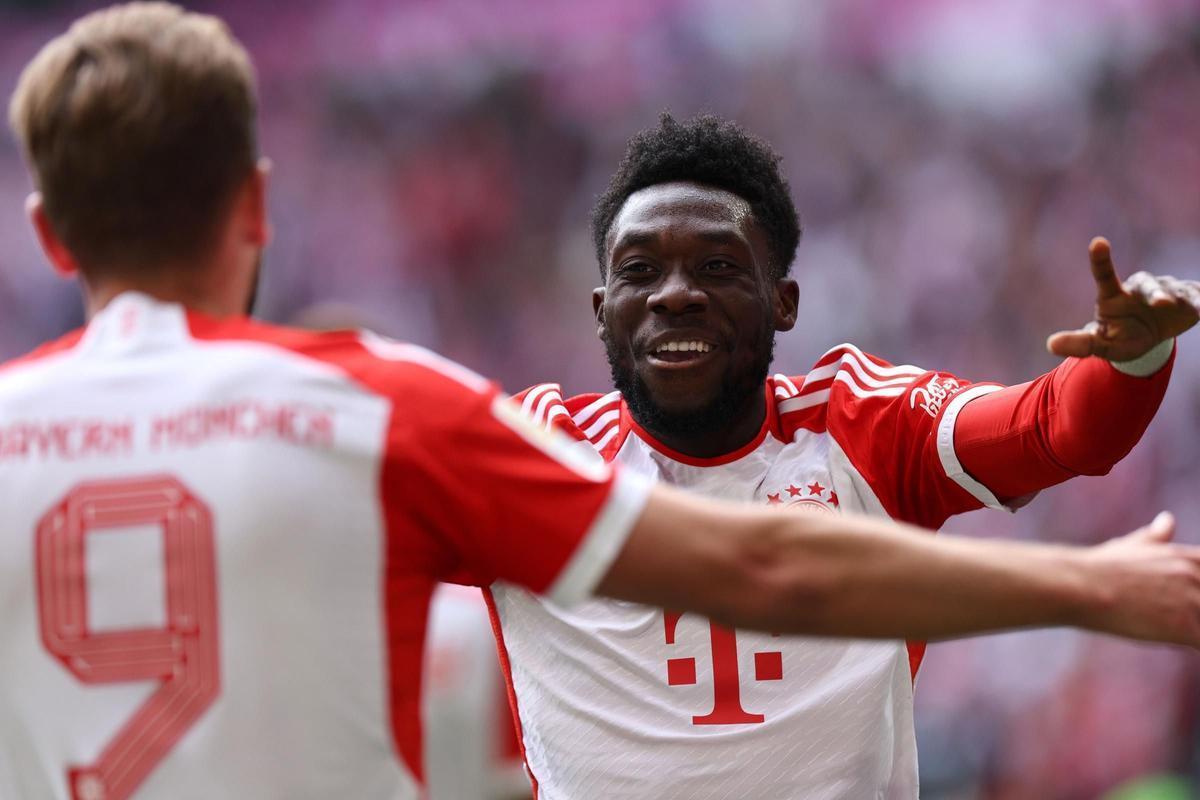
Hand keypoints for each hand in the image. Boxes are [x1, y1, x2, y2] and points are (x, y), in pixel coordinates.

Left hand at [1046, 237, 1199, 361]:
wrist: (1148, 340)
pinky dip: (1199, 299)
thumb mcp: (1101, 345)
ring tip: (1179, 306)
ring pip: (1172, 288)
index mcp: (1113, 297)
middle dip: (1154, 291)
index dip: (1101, 260)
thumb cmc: (1120, 338)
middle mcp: (1138, 289)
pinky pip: (1196, 295)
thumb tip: (1050, 344)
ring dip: (1178, 296)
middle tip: (1160, 303)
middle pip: (1146, 283)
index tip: (1099, 242)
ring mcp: (1165, 291)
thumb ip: (1080, 344)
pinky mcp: (1187, 298)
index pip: (1104, 275)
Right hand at [1080, 512, 1199, 646]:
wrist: (1081, 586)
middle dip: (1192, 613)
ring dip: (1190, 630)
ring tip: (1163, 629)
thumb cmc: (1100, 567)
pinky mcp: (1185, 628)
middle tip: (1166, 614)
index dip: (1196, 592)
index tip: (1180, 600)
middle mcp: (1195, 576)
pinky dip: (1189, 645)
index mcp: (1188, 557)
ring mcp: (1193, 602)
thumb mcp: (1131, 545)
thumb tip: (1168, 519)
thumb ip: (1156, 537)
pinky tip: (1167, 641)